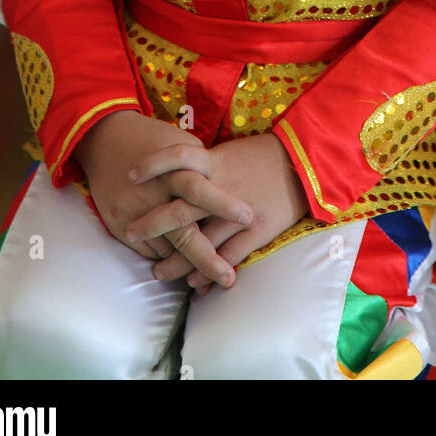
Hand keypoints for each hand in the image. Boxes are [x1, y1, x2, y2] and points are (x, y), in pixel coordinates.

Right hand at [73, 111, 251, 279]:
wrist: (106, 137)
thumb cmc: (153, 138)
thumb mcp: (181, 142)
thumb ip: (203, 166)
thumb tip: (231, 188)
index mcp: (174, 169)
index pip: (200, 190)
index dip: (224, 205)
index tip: (248, 218)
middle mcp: (154, 193)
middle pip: (183, 233)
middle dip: (207, 259)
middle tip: (228, 278)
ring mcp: (134, 211)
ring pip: (166, 249)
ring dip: (187, 265)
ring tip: (208, 278)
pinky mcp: (119, 223)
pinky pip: (147, 250)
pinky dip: (166, 257)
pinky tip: (180, 263)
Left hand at [127, 131, 308, 289]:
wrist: (305, 166)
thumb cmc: (265, 156)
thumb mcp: (231, 152)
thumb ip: (205, 165)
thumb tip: (177, 174)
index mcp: (216, 162)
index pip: (178, 157)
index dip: (152, 164)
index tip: (130, 175)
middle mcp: (223, 188)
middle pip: (180, 209)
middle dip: (152, 224)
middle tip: (130, 233)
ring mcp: (240, 212)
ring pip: (201, 242)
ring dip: (177, 261)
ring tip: (159, 272)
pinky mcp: (258, 230)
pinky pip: (227, 257)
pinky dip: (209, 272)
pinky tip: (195, 283)